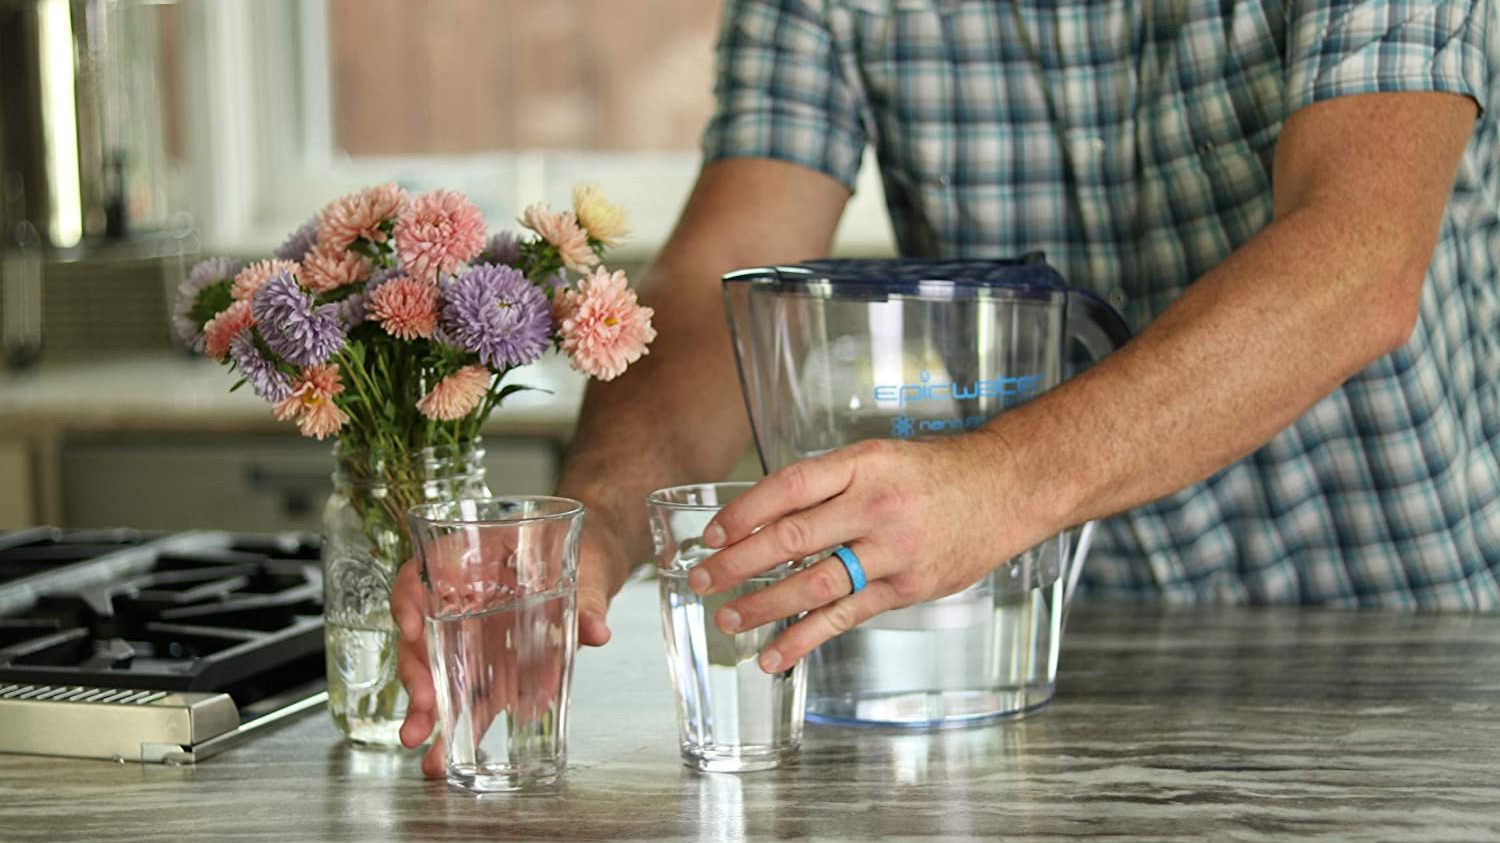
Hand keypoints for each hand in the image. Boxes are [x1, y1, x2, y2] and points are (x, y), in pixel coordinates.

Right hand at [391, 516, 629, 777]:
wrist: (591, 569)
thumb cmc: (576, 557)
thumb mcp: (583, 572)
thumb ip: (586, 602)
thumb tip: (598, 632)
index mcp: (469, 565)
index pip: (418, 577)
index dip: (408, 602)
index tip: (412, 629)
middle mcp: (459, 603)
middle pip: (421, 637)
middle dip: (418, 675)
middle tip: (424, 705)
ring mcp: (471, 638)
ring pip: (439, 673)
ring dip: (430, 711)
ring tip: (429, 749)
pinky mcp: (489, 669)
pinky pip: (472, 693)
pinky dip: (466, 720)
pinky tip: (457, 749)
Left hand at [688, 434, 1054, 673]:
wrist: (1007, 488)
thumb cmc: (934, 473)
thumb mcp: (879, 457)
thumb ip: (828, 484)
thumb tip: (762, 519)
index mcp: (862, 464)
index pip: (788, 487)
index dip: (744, 513)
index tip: (712, 535)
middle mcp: (875, 506)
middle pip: (793, 538)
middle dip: (738, 562)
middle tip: (700, 579)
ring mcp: (893, 551)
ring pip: (815, 584)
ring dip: (763, 605)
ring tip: (727, 618)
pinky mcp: (907, 588)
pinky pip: (846, 617)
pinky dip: (805, 640)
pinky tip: (773, 656)